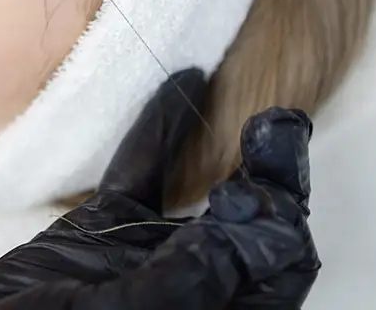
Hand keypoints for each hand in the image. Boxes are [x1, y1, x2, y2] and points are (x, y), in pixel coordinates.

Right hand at [0, 70, 320, 309]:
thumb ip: (182, 280)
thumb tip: (251, 227)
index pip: (276, 268)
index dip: (283, 213)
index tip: (269, 158)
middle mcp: (183, 294)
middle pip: (250, 232)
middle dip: (272, 180)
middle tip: (276, 128)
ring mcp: (137, 264)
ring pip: (199, 202)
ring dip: (228, 155)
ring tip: (256, 117)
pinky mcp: (92, 241)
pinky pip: (135, 182)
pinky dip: (155, 137)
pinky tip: (175, 86)